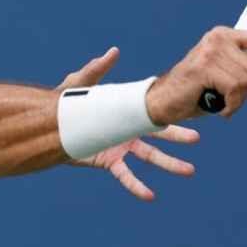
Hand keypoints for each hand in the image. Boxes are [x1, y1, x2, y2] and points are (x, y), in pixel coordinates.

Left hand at [57, 47, 199, 200]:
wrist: (50, 125)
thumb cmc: (65, 102)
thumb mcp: (82, 83)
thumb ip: (97, 69)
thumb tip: (113, 51)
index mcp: (125, 111)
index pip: (153, 111)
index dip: (170, 111)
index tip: (189, 110)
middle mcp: (127, 130)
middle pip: (159, 135)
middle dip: (178, 136)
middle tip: (197, 138)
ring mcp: (120, 147)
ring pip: (150, 157)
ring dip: (170, 164)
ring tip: (190, 170)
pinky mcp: (108, 161)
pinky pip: (126, 176)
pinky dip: (137, 186)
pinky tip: (150, 196)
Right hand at [145, 27, 246, 123]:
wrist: (164, 101)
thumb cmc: (192, 91)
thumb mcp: (220, 81)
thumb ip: (238, 78)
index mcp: (220, 36)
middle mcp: (216, 39)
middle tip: (232, 99)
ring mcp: (209, 52)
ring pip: (245, 79)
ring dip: (238, 99)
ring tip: (224, 104)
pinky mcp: (203, 68)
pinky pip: (234, 89)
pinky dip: (232, 105)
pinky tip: (222, 110)